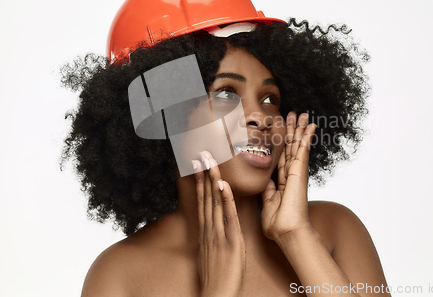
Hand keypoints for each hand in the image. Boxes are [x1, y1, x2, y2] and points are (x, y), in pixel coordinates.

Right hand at [194, 151, 245, 296]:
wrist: (217, 296)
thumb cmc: (216, 278)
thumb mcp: (209, 255)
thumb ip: (210, 238)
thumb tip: (211, 228)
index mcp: (206, 232)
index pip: (202, 201)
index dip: (199, 182)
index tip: (197, 166)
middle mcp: (210, 230)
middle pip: (206, 197)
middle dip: (203, 175)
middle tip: (201, 154)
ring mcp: (219, 235)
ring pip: (215, 202)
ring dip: (212, 180)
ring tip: (210, 161)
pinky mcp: (232, 242)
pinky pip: (229, 217)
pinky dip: (226, 199)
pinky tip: (223, 185)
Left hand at [261, 112, 316, 242]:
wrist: (286, 231)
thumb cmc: (277, 223)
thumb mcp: (266, 202)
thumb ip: (267, 189)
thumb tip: (264, 180)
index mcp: (282, 181)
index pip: (282, 156)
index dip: (282, 143)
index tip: (282, 130)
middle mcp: (291, 174)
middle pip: (291, 147)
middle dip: (292, 130)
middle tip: (294, 114)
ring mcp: (296, 172)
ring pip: (298, 145)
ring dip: (300, 129)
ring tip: (303, 114)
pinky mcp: (300, 171)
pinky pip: (303, 150)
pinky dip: (306, 136)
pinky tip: (310, 125)